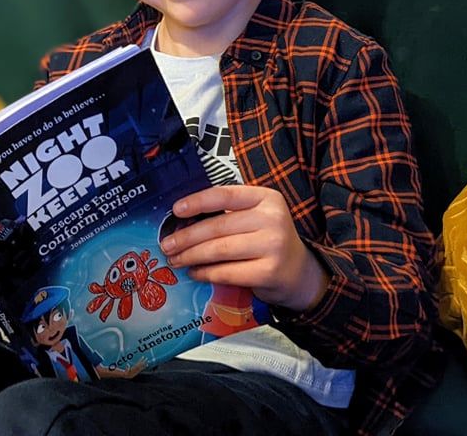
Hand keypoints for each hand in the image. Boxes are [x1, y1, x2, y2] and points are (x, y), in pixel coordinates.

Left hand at [159, 185, 328, 311]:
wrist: (299, 272)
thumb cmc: (267, 241)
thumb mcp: (255, 217)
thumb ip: (227, 214)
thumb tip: (181, 222)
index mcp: (266, 198)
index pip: (225, 195)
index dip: (198, 201)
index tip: (176, 210)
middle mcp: (272, 218)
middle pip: (218, 226)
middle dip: (187, 237)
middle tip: (167, 245)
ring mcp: (273, 245)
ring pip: (220, 249)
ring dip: (192, 256)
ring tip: (176, 259)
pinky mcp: (269, 272)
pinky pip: (227, 272)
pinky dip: (206, 273)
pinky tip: (195, 272)